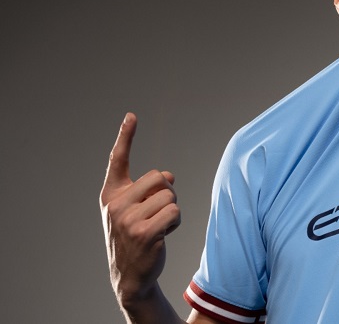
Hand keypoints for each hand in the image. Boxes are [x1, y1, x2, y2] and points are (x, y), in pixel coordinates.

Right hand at [99, 113, 180, 306]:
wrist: (130, 274)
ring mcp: (127, 219)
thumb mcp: (137, 210)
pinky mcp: (144, 232)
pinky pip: (174, 212)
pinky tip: (162, 236)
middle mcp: (115, 204)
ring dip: (172, 212)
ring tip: (157, 228)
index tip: (132, 116)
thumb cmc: (137, 236)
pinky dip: (175, 223)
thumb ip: (149, 189)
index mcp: (111, 194)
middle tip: (156, 214)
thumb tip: (168, 175)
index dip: (126, 136)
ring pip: (170, 196)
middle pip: (159, 177)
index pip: (118, 160)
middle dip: (166, 193)